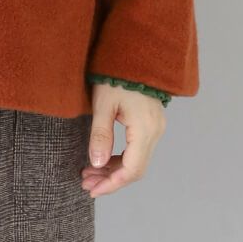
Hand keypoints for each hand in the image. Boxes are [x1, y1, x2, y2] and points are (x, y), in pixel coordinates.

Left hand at [81, 82, 166, 197]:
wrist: (135, 52)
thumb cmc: (115, 75)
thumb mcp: (103, 104)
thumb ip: (101, 135)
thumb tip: (98, 164)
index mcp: (145, 129)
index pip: (131, 170)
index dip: (112, 184)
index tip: (92, 189)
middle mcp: (155, 132)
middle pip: (135, 169)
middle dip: (110, 179)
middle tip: (86, 182)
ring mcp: (156, 127)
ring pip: (137, 160)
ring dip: (114, 169)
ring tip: (90, 172)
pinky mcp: (152, 123)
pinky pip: (138, 149)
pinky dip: (121, 158)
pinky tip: (104, 158)